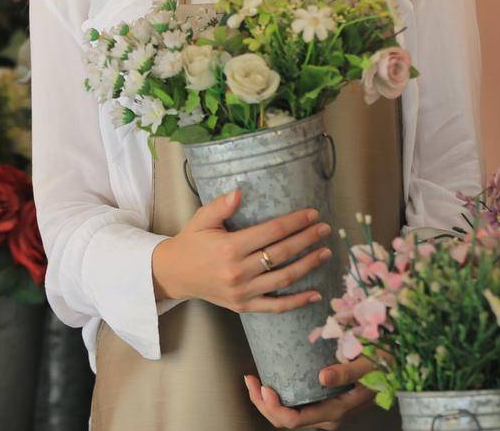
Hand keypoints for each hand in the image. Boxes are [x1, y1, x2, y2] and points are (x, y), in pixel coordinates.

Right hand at [150, 187, 333, 312]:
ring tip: (325, 253)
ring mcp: (242, 292)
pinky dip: (297, 302)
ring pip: (283, 279)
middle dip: (307, 240)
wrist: (174, 274)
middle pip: (281, 254)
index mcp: (229, 248)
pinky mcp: (244, 306)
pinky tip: (316, 294)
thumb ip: (221, 205)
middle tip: (325, 229)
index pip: (271, 232)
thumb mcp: (202, 219)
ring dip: (308, 266)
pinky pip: (275, 306)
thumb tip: (240, 192)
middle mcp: (238, 272)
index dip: (294, 222)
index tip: (312, 214)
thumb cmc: (191, 243)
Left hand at [244, 356, 375, 428]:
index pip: (296, 420)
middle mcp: (326, 414)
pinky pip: (293, 404)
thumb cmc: (382, 361)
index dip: (275, 408)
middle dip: (263, 404)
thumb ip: (347, 371)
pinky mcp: (320, 399)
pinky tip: (267, 379)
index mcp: (336, 410)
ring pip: (287, 414)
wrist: (391, 361)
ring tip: (252, 380)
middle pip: (286, 420)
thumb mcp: (368, 364)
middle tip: (250, 380)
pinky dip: (277, 395)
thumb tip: (323, 377)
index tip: (264, 387)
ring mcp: (322, 408)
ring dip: (266, 400)